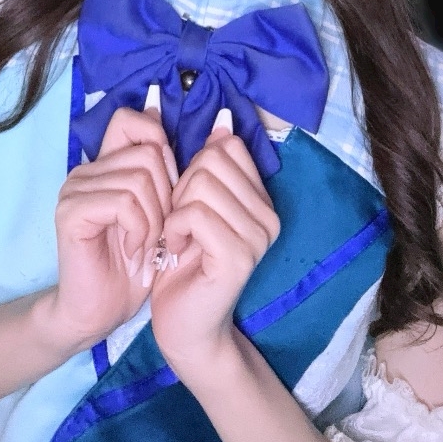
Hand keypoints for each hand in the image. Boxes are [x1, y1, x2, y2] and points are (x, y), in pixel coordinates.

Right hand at [53, 87, 176, 350]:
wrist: (100, 310)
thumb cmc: (133, 263)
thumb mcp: (157, 208)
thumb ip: (158, 165)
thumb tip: (159, 106)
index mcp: (104, 164)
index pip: (129, 120)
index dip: (158, 143)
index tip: (169, 185)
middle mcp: (85, 170)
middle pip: (147, 153)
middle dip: (167, 196)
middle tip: (159, 231)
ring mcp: (74, 189)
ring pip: (140, 178)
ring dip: (155, 218)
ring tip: (147, 244)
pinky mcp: (71, 212)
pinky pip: (124, 202)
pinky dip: (140, 228)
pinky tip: (134, 248)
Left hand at [150, 110, 279, 382]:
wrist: (184, 324)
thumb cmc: (184, 261)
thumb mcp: (195, 202)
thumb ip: (210, 164)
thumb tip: (224, 118)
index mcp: (263, 199)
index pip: (227, 146)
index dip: (194, 167)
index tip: (187, 201)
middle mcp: (270, 216)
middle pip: (212, 161)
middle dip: (182, 186)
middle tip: (179, 222)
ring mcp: (258, 237)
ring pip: (201, 184)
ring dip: (175, 209)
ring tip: (177, 236)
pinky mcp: (238, 256)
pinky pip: (194, 212)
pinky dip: (173, 226)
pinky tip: (173, 247)